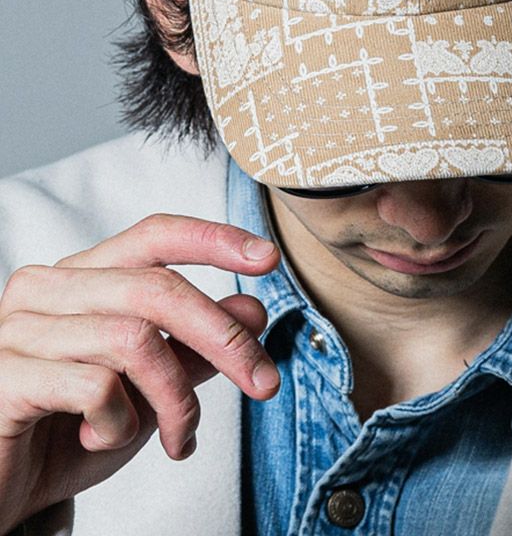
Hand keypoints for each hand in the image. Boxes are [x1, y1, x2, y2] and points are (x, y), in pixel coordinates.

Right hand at [0, 213, 280, 533]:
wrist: (0, 493)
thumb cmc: (69, 432)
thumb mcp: (150, 388)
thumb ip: (195, 346)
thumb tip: (254, 308)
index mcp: (83, 275)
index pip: (155, 235)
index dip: (214, 239)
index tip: (268, 258)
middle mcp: (48, 288)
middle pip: (159, 288)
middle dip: (223, 337)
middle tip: (264, 383)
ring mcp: (21, 328)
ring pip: (136, 339)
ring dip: (176, 399)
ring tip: (180, 437)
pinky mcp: (6, 375)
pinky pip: (96, 386)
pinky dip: (120, 424)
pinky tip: (102, 438)